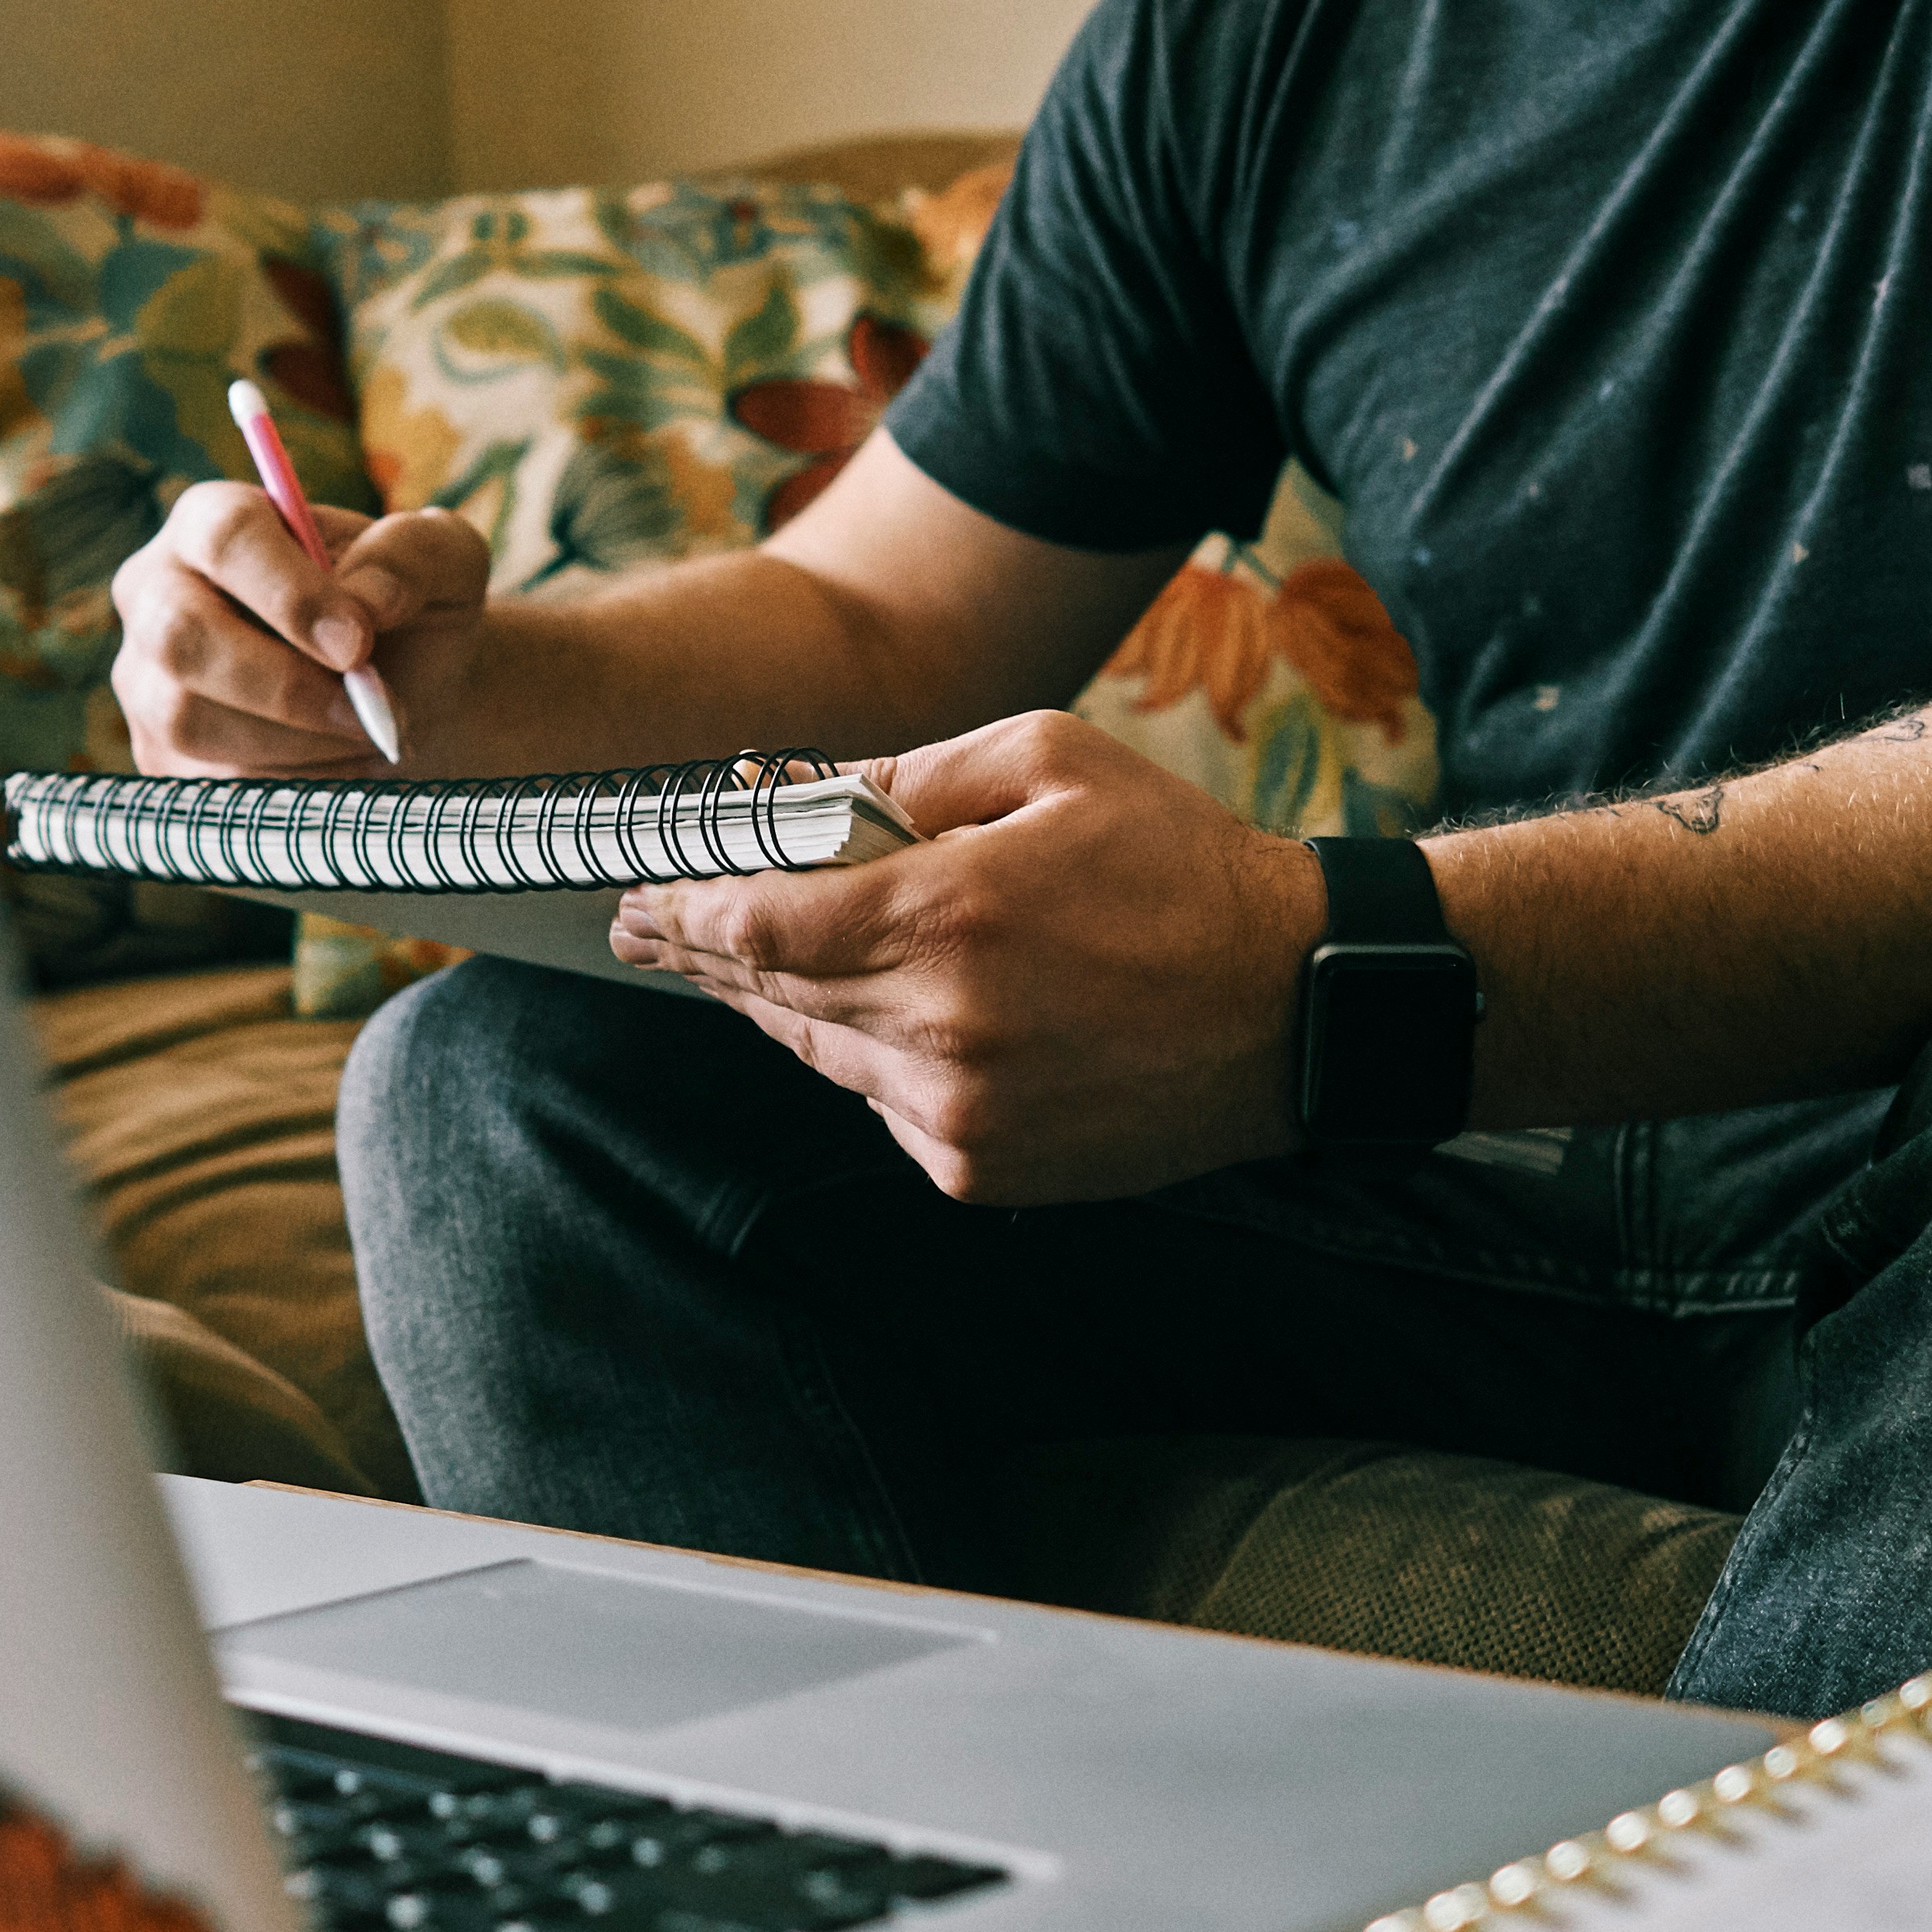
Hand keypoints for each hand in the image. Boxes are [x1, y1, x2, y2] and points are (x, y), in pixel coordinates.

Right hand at [109, 479, 491, 775]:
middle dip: (283, 685)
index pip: (224, 538)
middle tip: (365, 710)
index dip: (289, 594)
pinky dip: (287, 782)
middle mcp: (158, 590)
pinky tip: (335, 764)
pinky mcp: (159, 754)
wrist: (401, 694)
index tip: (357, 644)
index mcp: (215, 520)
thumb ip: (413, 554)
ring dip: (294, 741)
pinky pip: (203, 782)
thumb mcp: (443, 561)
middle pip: (180, 635)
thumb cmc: (410, 612)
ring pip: (187, 719)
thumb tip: (367, 599)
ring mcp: (146, 677)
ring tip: (364, 733)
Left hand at [610, 713, 1330, 1202]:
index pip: (758, 924)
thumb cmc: (1178, 862)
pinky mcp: (980, 1170)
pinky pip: (877, 1105)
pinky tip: (875, 1015)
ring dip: (774, 1005)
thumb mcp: (1047, 761)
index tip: (635, 897)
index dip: (682, 911)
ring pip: (816, 1054)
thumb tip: (791, 791)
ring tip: (732, 963)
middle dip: (701, 955)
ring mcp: (957, 1115)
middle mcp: (941, 1029)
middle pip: (770, 994)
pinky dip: (861, 1057)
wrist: (1296, 1003)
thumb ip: (905, 775)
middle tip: (646, 927)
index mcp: (951, 915)